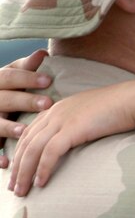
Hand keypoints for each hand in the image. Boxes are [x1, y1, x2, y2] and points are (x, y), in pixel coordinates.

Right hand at [0, 50, 52, 167]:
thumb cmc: (4, 90)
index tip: (48, 79)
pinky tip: (5, 164)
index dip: (27, 77)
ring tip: (23, 131)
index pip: (9, 76)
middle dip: (24, 101)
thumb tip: (42, 53)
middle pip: (4, 99)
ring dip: (7, 127)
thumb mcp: (10, 76)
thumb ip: (25, 67)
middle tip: (47, 103)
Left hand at [8, 81, 134, 195]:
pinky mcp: (72, 129)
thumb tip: (76, 141)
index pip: (29, 134)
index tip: (16, 172)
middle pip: (25, 143)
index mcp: (56, 109)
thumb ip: (78, 125)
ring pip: (33, 150)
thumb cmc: (118, 109)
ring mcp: (61, 121)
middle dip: (16, 167)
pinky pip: (50, 153)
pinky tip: (40, 183)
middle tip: (13, 187)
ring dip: (24, 173)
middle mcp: (54, 113)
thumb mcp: (91, 115)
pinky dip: (43, 169)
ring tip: (21, 191)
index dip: (19, 154)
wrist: (132, 100)